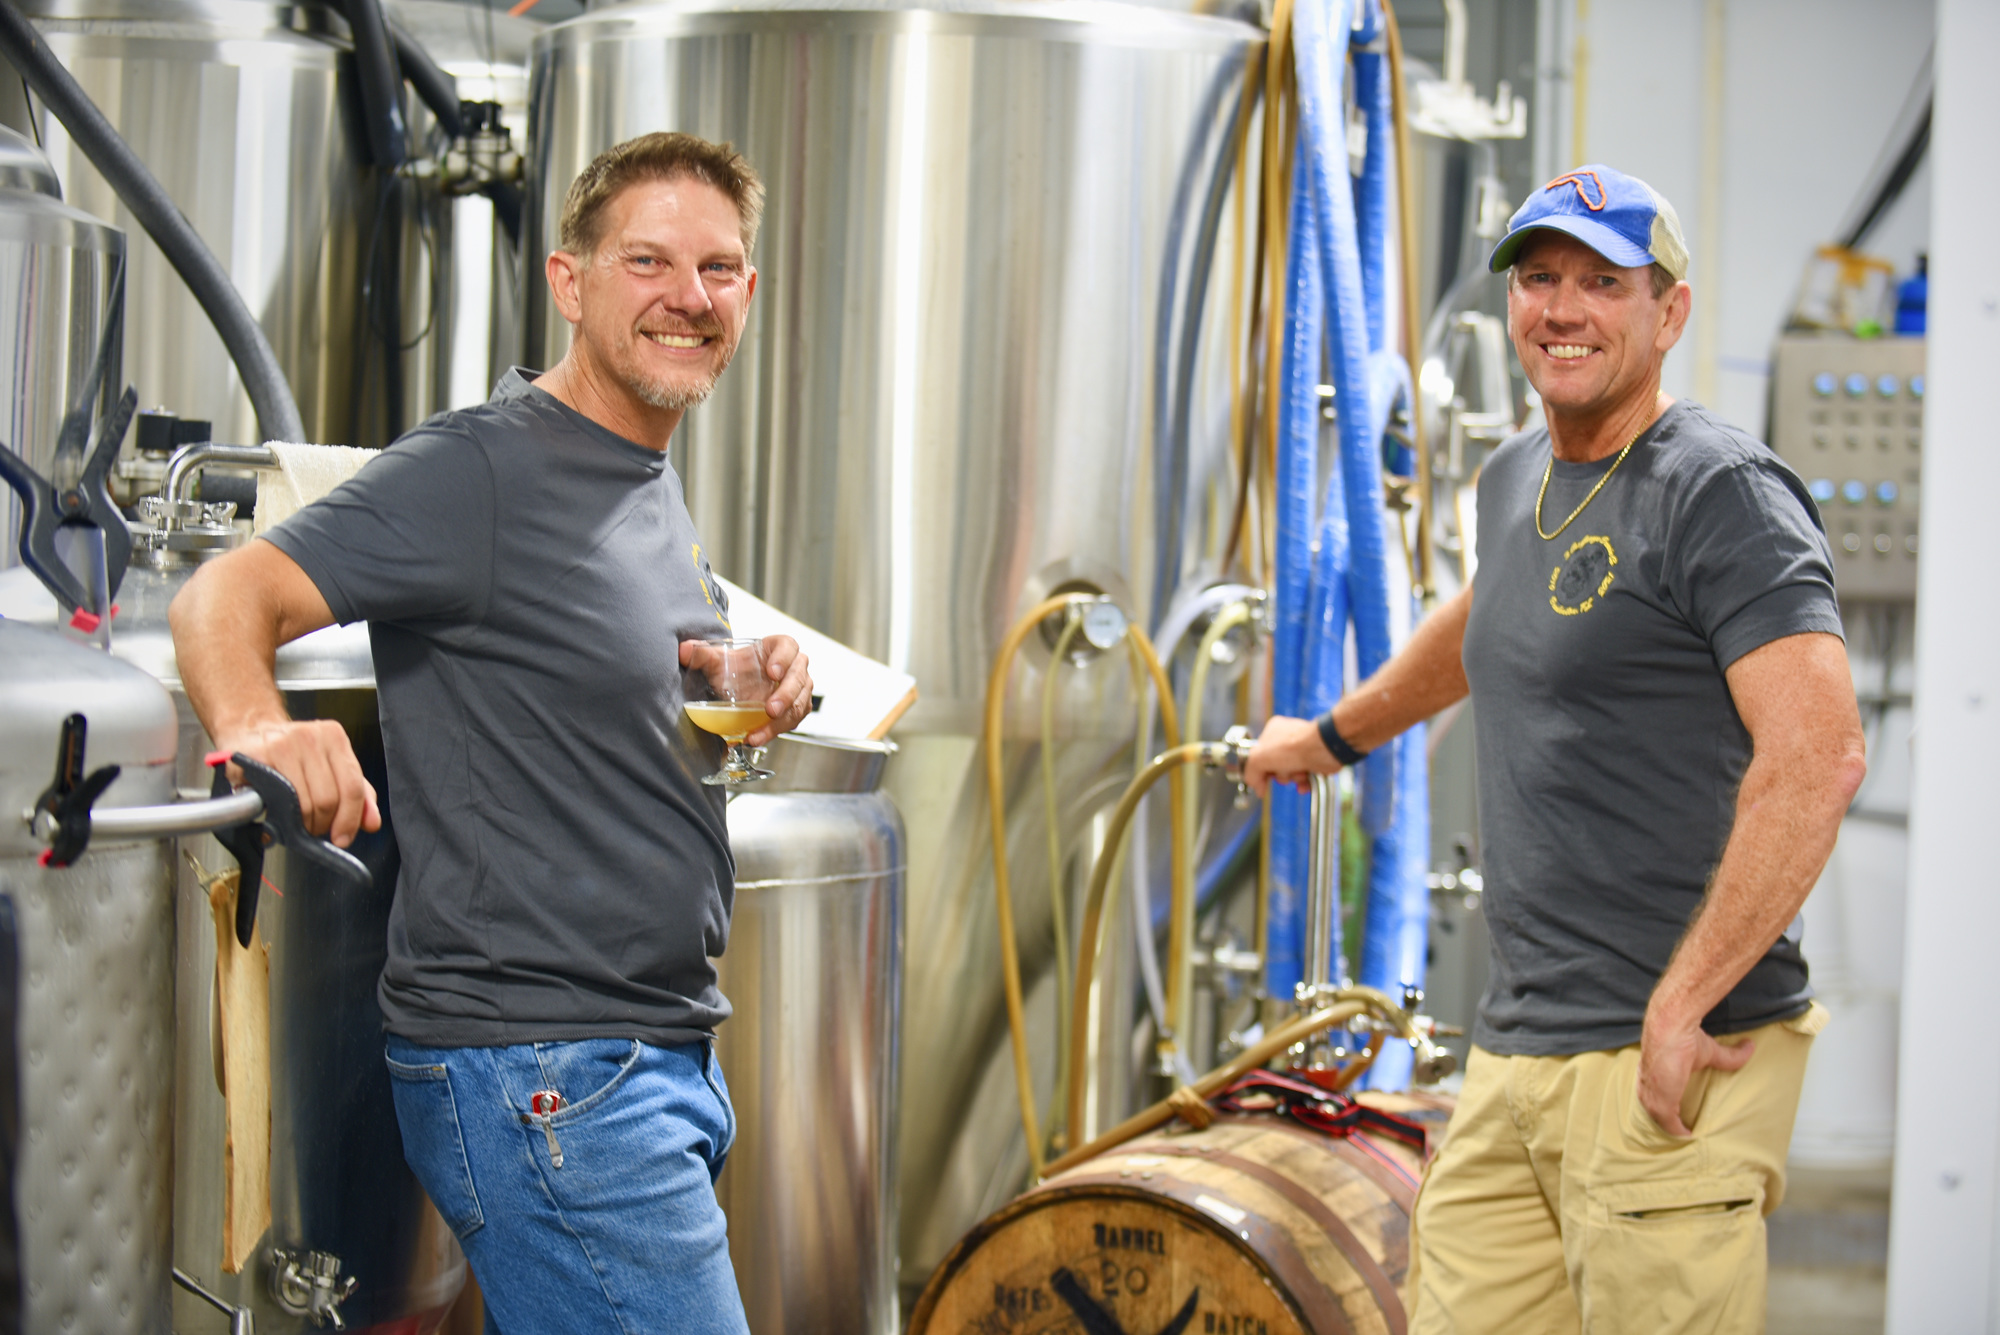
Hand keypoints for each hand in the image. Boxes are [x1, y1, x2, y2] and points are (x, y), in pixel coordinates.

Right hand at [216, 719, 379, 847]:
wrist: (251, 733)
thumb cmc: (293, 754)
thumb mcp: (330, 767)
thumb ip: (357, 794)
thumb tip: (372, 822)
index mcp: (335, 738)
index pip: (353, 787)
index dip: (349, 819)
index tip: (342, 838)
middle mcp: (311, 737)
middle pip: (328, 799)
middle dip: (322, 824)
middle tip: (313, 828)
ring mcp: (283, 744)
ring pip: (303, 803)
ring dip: (301, 824)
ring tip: (296, 820)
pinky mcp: (257, 756)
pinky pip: (276, 800)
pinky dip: (278, 814)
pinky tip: (277, 810)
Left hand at [677, 635, 812, 746]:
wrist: (743, 684)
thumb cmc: (740, 668)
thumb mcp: (719, 660)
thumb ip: (702, 654)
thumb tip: (683, 651)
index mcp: (780, 648)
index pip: (789, 647)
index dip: (783, 659)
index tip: (772, 672)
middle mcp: (795, 667)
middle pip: (798, 679)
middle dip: (786, 696)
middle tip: (770, 709)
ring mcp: (799, 689)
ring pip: (799, 704)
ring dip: (780, 721)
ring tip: (757, 734)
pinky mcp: (796, 708)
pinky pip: (793, 721)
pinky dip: (775, 732)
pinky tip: (756, 738)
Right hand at [1242, 714, 1340, 798]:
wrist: (1323, 749)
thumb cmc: (1294, 746)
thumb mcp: (1259, 758)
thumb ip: (1251, 772)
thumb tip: (1256, 786)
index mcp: (1272, 731)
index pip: (1260, 755)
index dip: (1260, 770)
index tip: (1260, 781)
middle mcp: (1288, 739)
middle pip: (1275, 766)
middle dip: (1280, 774)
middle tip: (1283, 770)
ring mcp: (1302, 749)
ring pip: (1291, 773)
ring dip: (1293, 778)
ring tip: (1298, 773)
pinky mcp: (1315, 760)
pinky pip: (1305, 777)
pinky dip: (1304, 783)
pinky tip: (1305, 783)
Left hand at [1636, 1014, 1754, 1136]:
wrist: (1672, 1030)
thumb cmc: (1685, 1037)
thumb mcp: (1709, 1052)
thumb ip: (1729, 1056)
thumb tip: (1750, 1046)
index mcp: (1652, 1078)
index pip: (1656, 1100)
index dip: (1669, 1112)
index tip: (1683, 1121)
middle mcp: (1647, 1089)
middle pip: (1656, 1115)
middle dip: (1672, 1126)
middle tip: (1691, 1134)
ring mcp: (1652, 1097)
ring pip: (1662, 1123)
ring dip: (1676, 1132)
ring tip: (1693, 1140)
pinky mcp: (1661, 1103)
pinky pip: (1670, 1127)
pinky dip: (1679, 1135)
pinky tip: (1691, 1139)